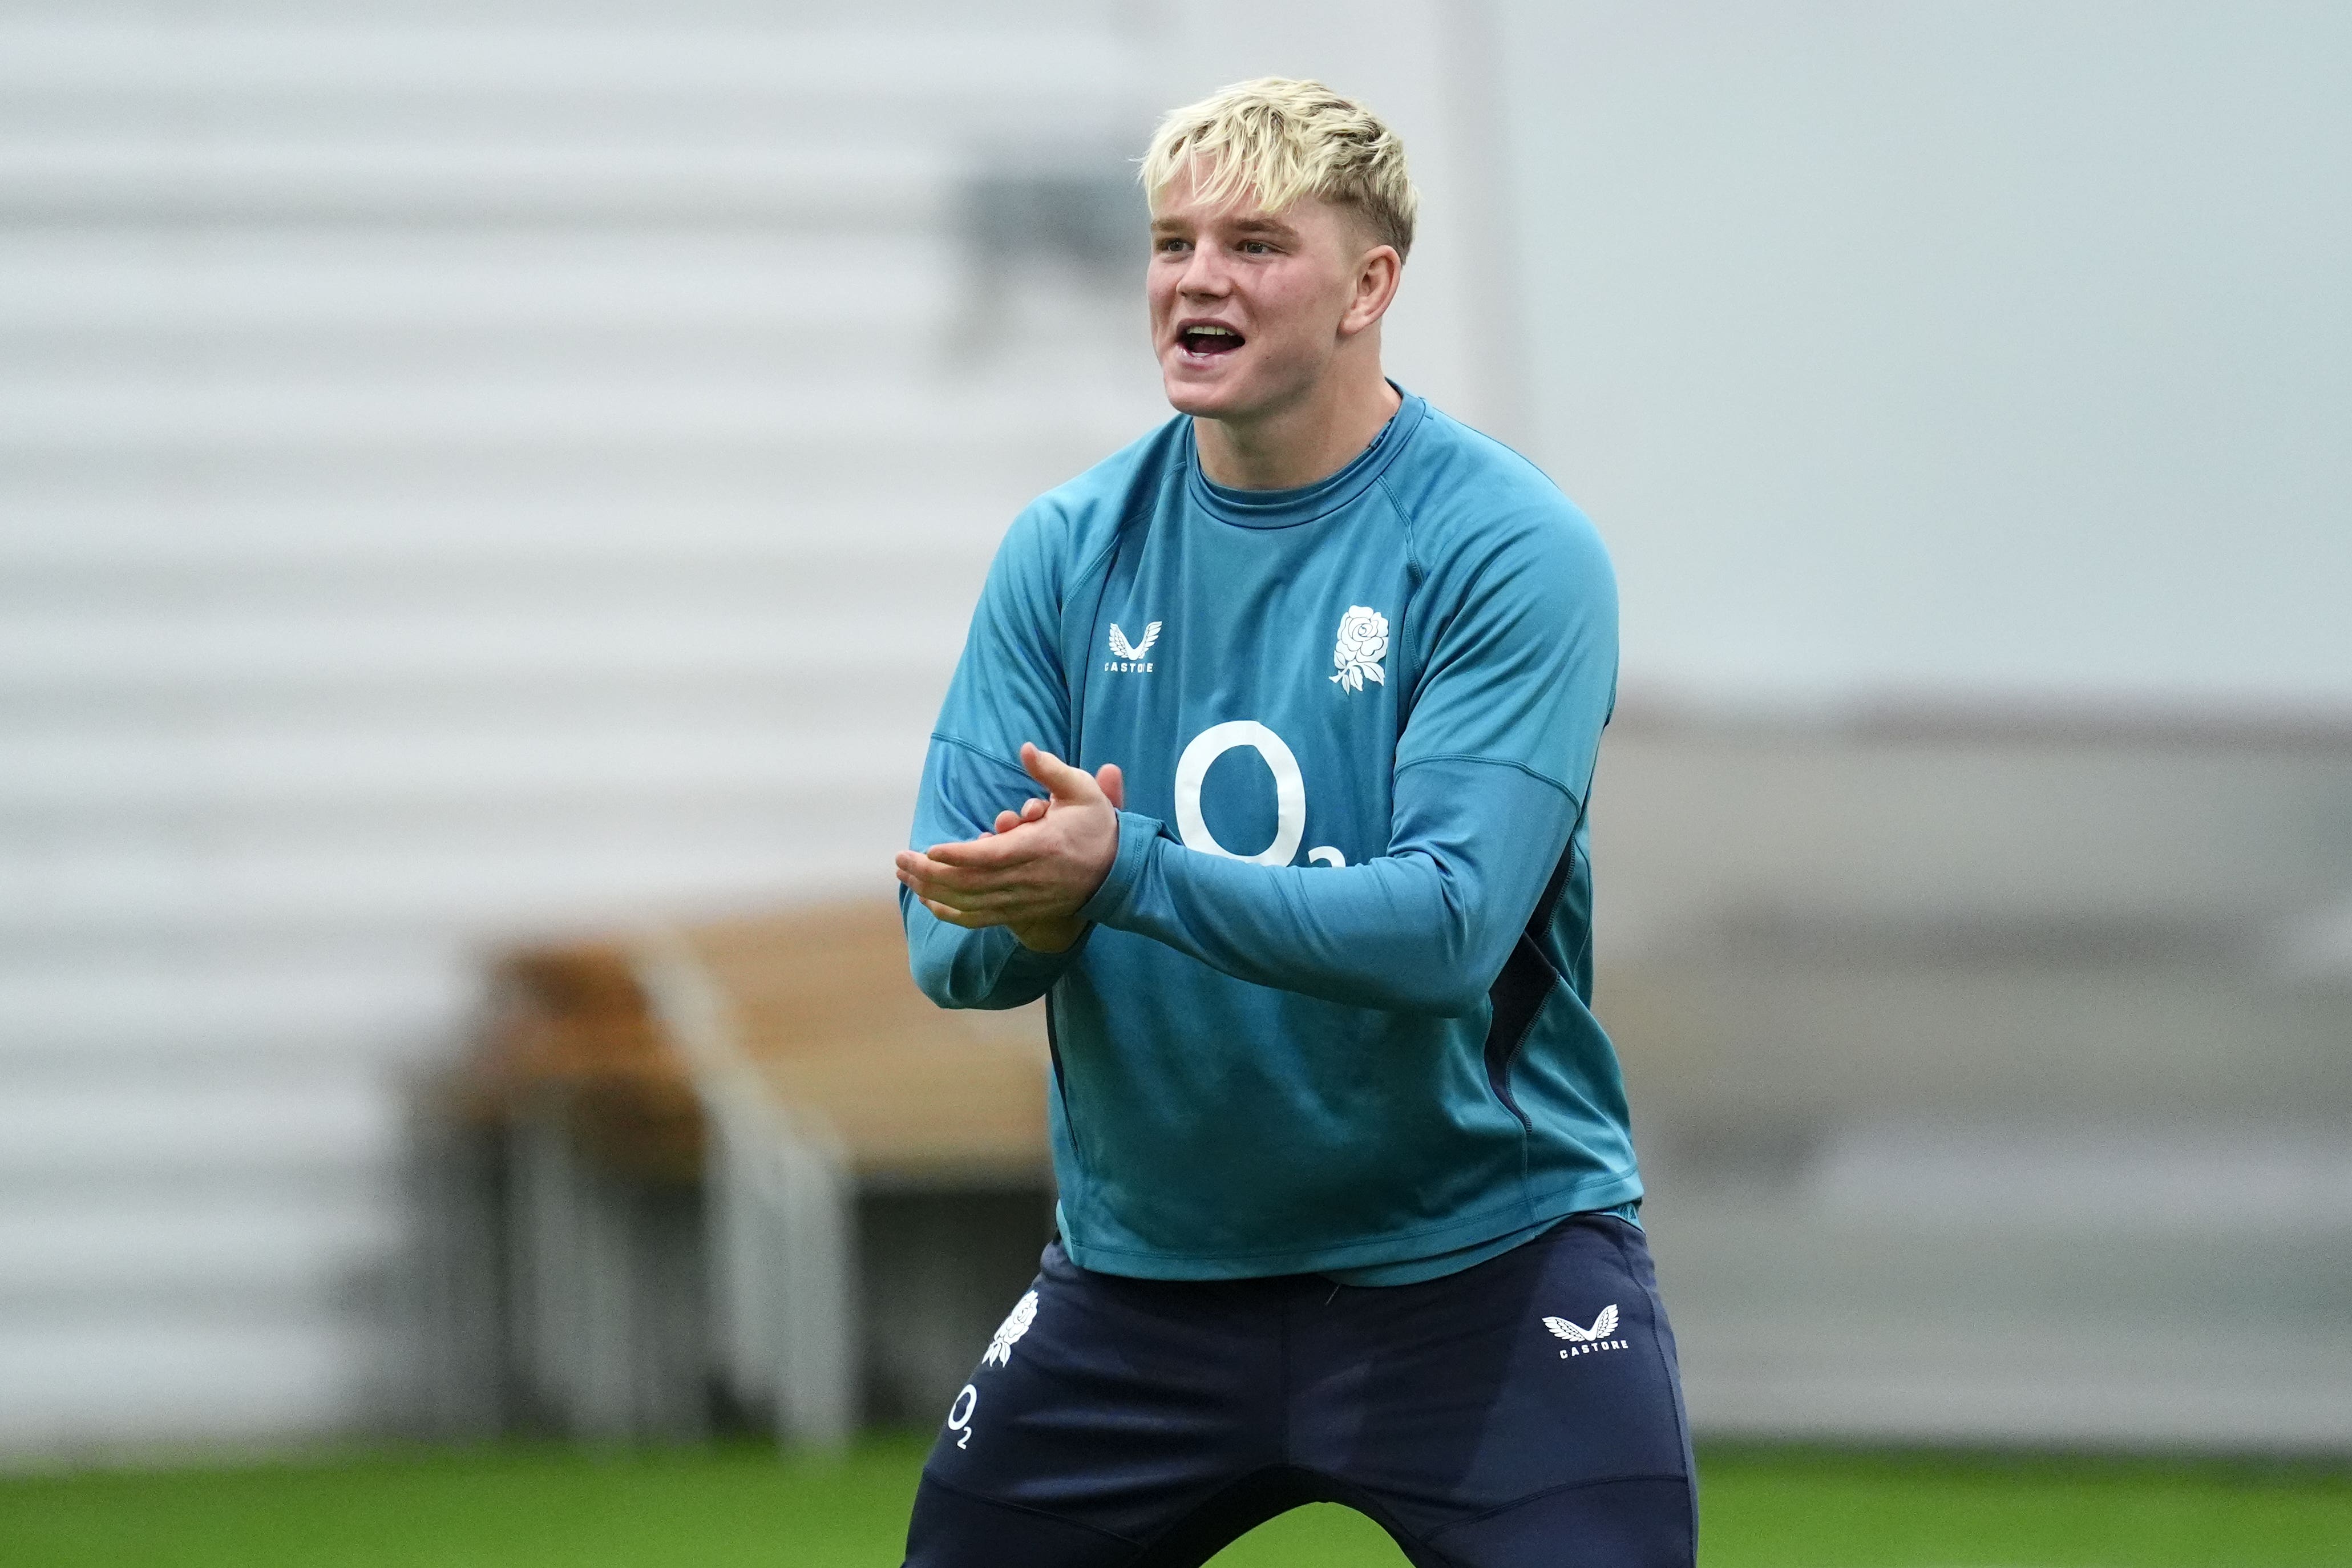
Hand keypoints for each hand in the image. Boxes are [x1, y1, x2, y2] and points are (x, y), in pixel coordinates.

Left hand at [898, 745, 1125, 952]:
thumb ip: (1051, 770)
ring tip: (905, 877)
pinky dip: (951, 914)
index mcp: (1040, 847)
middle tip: (900, 860)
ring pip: (969, 904)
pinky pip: (979, 919)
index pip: (991, 857)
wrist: (1120, 874)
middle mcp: (1027, 879)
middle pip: (970, 883)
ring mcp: (1022, 900)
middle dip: (930, 873)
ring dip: (932, 892)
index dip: (958, 856)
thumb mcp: (1083, 791)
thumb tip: (1026, 748)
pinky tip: (929, 902)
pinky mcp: (1020, 912)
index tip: (930, 848)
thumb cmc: (1097, 828)